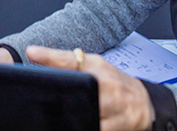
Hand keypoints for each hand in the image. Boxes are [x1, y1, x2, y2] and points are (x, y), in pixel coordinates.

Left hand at [26, 46, 153, 130]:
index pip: (70, 59)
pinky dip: (84, 126)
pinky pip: (97, 128)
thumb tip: (34, 54)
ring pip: (86, 112)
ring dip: (69, 116)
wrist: (145, 102)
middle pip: (79, 89)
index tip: (31, 52)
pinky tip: (71, 125)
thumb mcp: (93, 66)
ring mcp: (114, 107)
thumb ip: (67, 61)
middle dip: (59, 96)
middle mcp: (107, 85)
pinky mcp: (119, 126)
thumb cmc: (114, 82)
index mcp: (97, 66)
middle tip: (41, 99)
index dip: (50, 56)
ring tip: (51, 117)